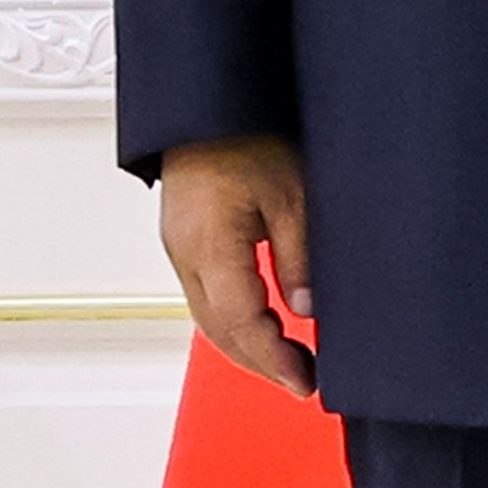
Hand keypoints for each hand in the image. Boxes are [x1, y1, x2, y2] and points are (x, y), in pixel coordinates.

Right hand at [160, 135, 314, 398]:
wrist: (208, 105)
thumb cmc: (248, 134)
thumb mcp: (292, 190)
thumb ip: (299, 252)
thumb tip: (307, 307)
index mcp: (209, 246)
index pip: (240, 322)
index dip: (273, 358)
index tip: (304, 381)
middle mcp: (186, 255)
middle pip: (219, 330)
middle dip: (260, 363)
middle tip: (302, 382)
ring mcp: (180, 250)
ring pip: (209, 318)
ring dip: (246, 346)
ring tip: (289, 363)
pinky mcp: (185, 241)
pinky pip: (206, 296)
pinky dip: (234, 321)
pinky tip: (263, 325)